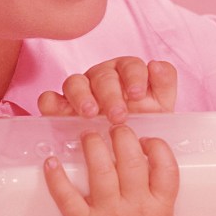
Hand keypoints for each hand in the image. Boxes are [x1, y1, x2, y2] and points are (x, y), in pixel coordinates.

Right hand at [38, 57, 177, 123]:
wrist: (127, 150)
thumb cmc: (145, 123)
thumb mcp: (161, 105)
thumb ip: (165, 82)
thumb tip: (156, 65)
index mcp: (127, 72)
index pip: (130, 66)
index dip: (134, 77)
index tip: (137, 94)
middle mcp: (102, 77)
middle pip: (102, 76)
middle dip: (111, 95)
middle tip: (118, 115)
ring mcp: (80, 90)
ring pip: (75, 82)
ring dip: (82, 96)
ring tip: (90, 114)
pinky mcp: (61, 107)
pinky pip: (50, 99)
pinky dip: (50, 103)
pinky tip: (56, 112)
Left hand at [44, 124, 181, 215]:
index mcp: (160, 207)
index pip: (165, 166)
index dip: (157, 146)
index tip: (147, 139)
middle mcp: (135, 205)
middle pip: (131, 160)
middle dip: (122, 136)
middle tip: (114, 125)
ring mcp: (107, 214)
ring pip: (100, 170)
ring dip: (92, 146)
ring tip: (87, 133)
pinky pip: (67, 196)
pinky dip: (57, 178)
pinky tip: (50, 161)